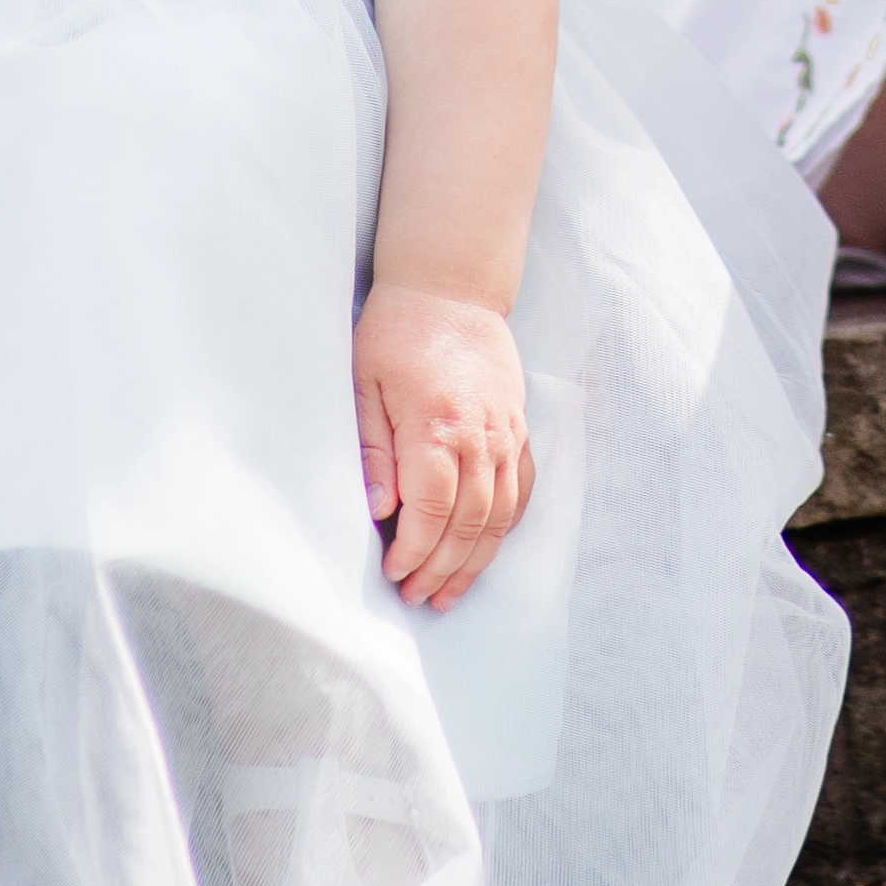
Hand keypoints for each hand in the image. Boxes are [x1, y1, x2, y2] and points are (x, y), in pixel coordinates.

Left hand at [352, 282, 534, 611]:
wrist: (449, 288)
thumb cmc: (397, 332)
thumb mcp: (364, 385)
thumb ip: (375, 452)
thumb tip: (381, 512)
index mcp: (438, 426)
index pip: (432, 511)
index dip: (414, 551)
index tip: (394, 575)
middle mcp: (481, 436)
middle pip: (468, 523)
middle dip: (441, 569)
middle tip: (416, 597)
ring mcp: (507, 434)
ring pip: (499, 516)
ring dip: (475, 560)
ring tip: (449, 592)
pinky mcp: (518, 429)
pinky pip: (521, 490)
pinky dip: (504, 527)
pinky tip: (484, 549)